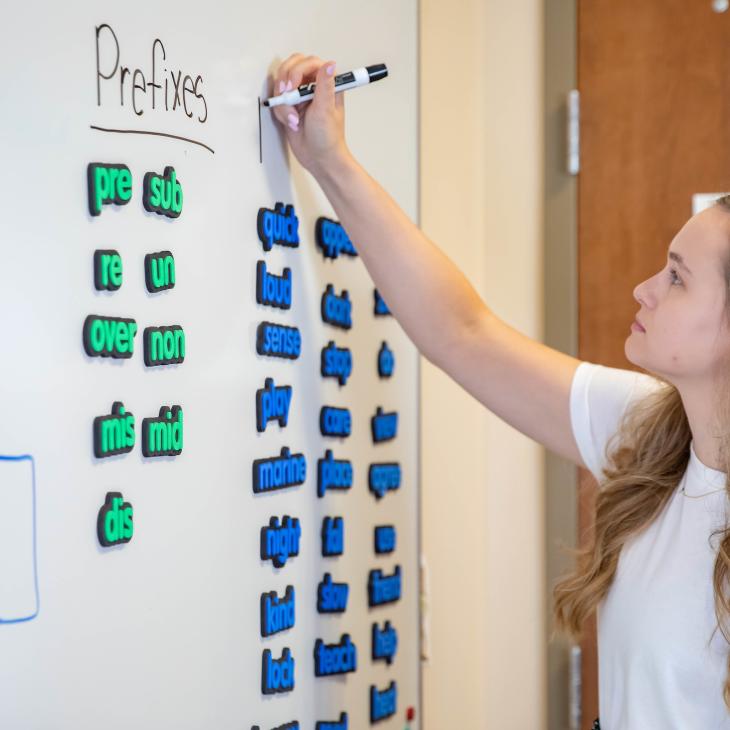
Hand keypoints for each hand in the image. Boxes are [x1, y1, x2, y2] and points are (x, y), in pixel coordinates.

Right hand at [270, 54, 350, 176]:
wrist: (319, 159)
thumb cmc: (328, 138)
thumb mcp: (325, 110)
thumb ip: (325, 85)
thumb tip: (330, 64)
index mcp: (327, 84)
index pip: (309, 62)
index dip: (297, 71)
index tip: (293, 87)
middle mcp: (313, 86)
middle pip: (292, 66)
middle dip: (286, 82)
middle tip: (287, 97)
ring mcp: (301, 96)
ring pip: (282, 84)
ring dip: (283, 101)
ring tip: (293, 119)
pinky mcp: (291, 106)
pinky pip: (279, 100)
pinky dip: (281, 112)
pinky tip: (292, 123)